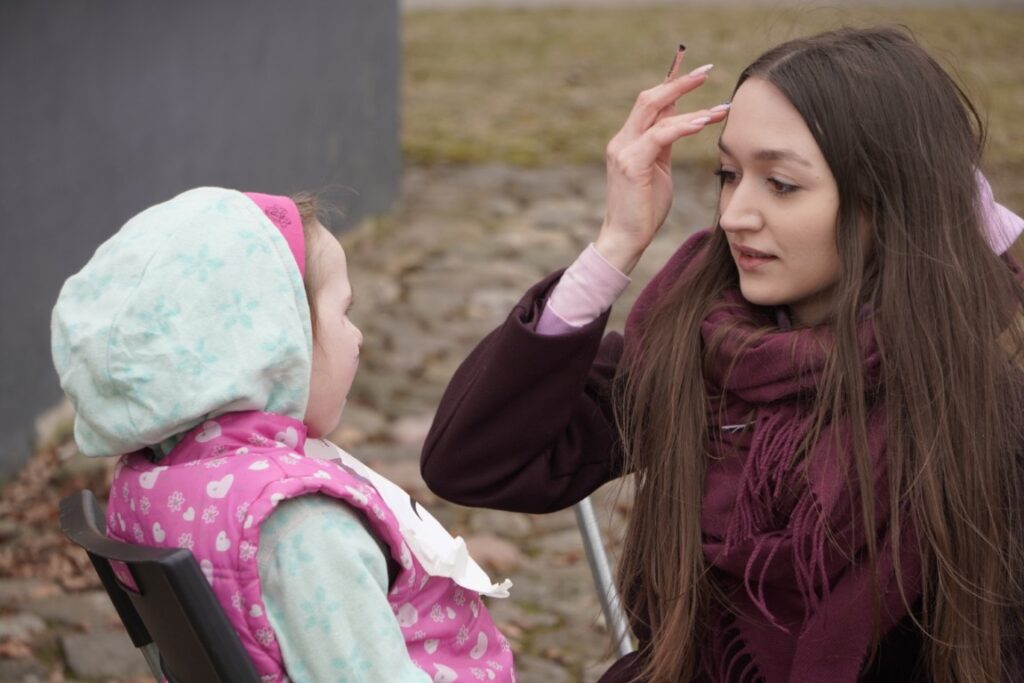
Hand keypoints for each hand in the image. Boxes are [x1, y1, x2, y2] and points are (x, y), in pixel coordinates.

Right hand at [595, 60, 728, 274]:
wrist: (625, 239)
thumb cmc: (644, 210)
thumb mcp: (658, 169)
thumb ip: (664, 144)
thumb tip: (681, 122)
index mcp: (628, 141)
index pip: (649, 103)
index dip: (672, 84)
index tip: (698, 73)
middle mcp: (622, 141)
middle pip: (649, 98)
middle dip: (679, 82)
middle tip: (707, 71)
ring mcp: (624, 151)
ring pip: (655, 112)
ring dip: (689, 104)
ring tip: (718, 106)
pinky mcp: (632, 165)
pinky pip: (660, 136)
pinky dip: (683, 126)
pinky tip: (703, 123)